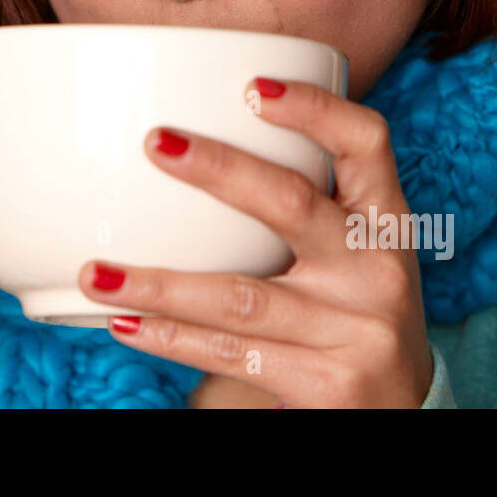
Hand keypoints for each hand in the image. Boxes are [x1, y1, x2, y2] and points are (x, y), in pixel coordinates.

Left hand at [78, 76, 433, 406]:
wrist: (398, 408)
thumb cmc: (354, 308)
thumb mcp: (354, 249)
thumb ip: (303, 203)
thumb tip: (190, 145)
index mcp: (385, 220)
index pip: (366, 142)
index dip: (316, 109)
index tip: (252, 88)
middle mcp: (376, 268)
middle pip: (292, 205)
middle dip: (220, 169)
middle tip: (155, 143)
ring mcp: (355, 329)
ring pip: (240, 296)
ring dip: (161, 284)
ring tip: (98, 273)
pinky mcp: (326, 383)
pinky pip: (231, 353)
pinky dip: (171, 338)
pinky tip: (125, 323)